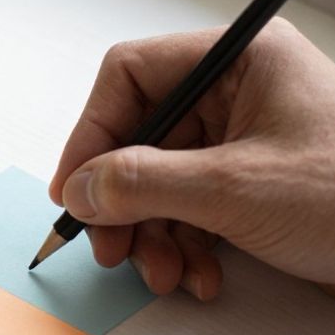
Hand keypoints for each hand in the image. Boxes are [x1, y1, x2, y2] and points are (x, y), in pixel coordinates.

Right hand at [51, 19, 334, 304]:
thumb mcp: (235, 189)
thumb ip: (142, 182)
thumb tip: (81, 187)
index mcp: (242, 59)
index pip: (132, 75)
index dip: (93, 131)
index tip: (75, 187)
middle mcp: (242, 91)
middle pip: (141, 136)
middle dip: (124, 200)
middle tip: (112, 247)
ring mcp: (250, 140)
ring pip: (162, 180)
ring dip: (154, 234)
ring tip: (164, 273)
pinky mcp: (259, 185)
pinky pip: (193, 207)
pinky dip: (186, 245)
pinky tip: (200, 275)